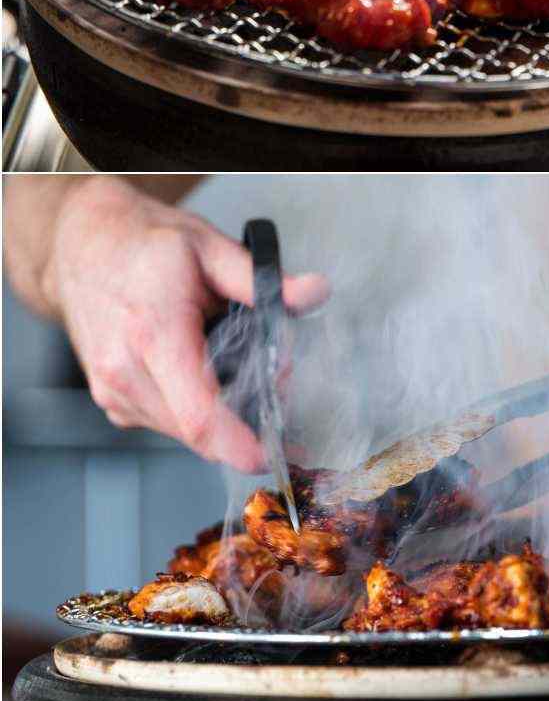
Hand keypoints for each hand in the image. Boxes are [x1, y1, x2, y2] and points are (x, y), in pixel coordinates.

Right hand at [40, 178, 326, 470]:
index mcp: (153, 333)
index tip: (274, 455)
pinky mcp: (112, 400)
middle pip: (197, 431)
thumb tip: (314, 292)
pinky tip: (209, 375)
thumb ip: (263, 279)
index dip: (240, 444)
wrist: (81, 249)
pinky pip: (166, 422)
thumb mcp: (209, 247)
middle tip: (278, 385)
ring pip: (183, 432)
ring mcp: (113, 391)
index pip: (199, 414)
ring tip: (244, 370)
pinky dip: (197, 410)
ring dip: (223, 418)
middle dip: (247, 423)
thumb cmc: (143, 246)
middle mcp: (125, 371)